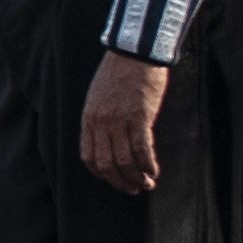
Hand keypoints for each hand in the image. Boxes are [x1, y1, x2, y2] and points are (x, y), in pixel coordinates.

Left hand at [81, 50, 167, 194]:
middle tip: (134, 189)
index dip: (102, 174)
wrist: (133, 52)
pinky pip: (142, 149)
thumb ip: (101, 119)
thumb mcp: (99, 97)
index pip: (89, 157)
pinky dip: (148, 165)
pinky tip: (154, 171)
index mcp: (89, 119)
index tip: (114, 180)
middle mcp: (101, 122)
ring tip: (147, 184)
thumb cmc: (118, 73)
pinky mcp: (139, 116)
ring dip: (137, 177)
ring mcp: (119, 120)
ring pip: (125, 160)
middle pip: (107, 164)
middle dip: (120, 182)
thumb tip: (111, 141)